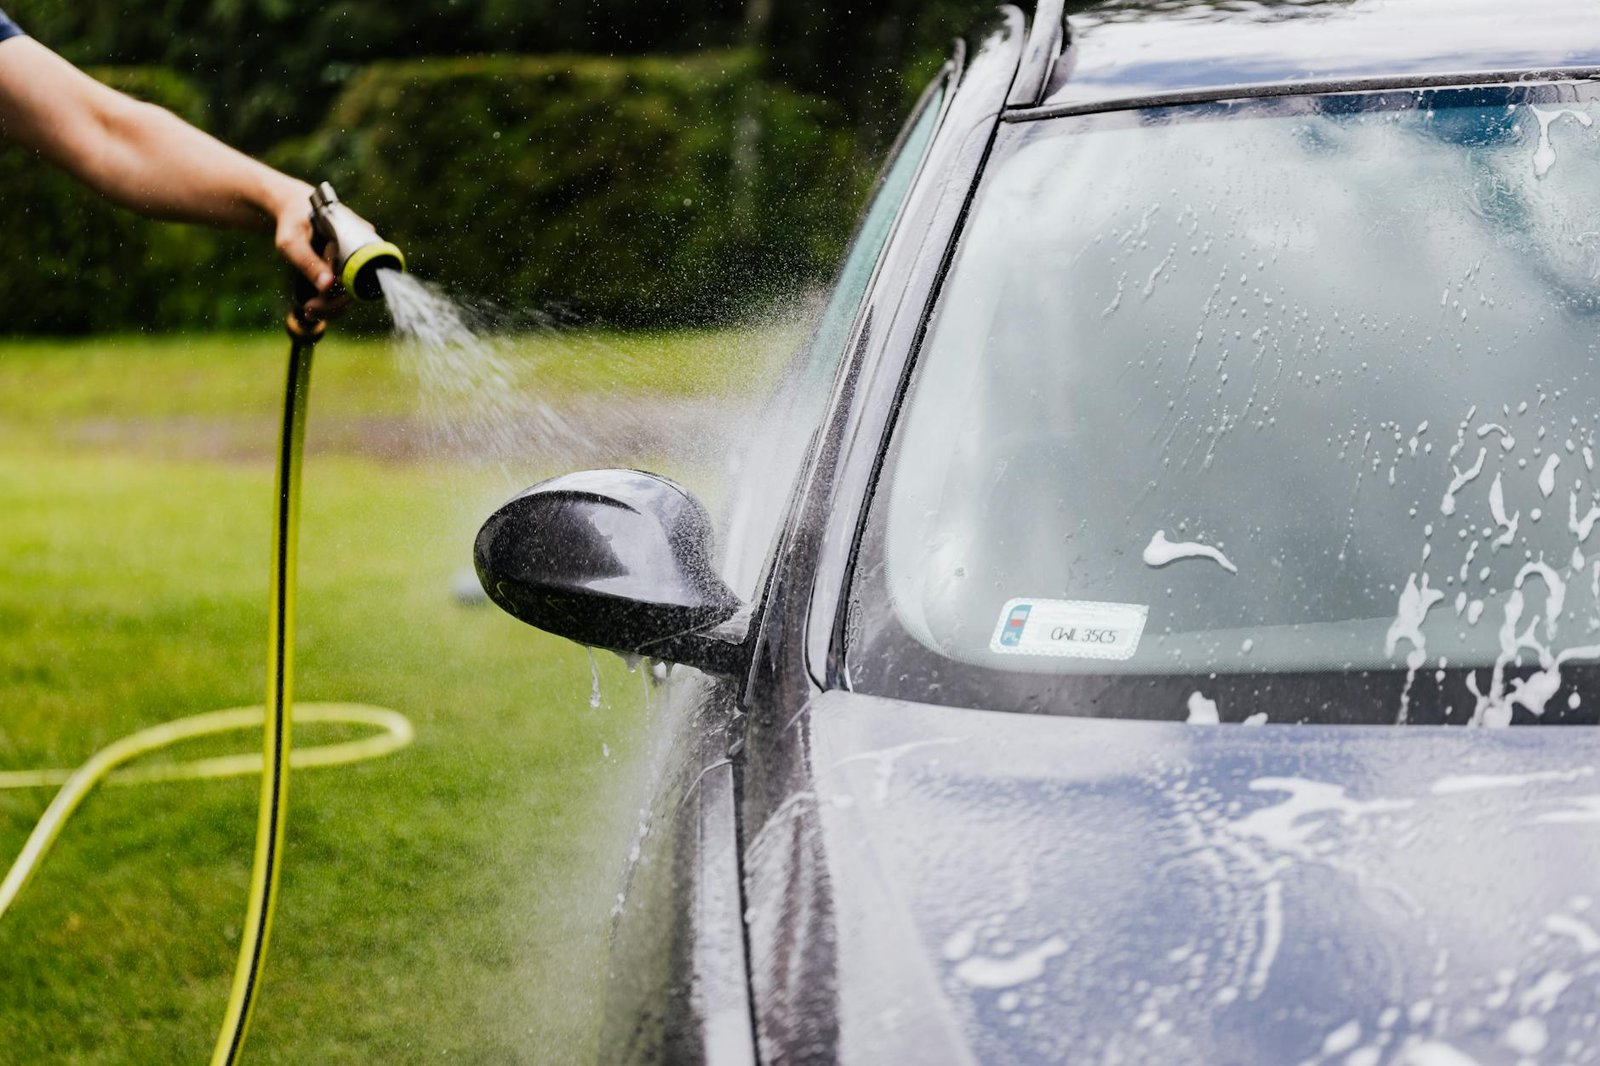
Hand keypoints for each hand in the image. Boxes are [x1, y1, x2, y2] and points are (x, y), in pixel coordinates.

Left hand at [269, 180, 350, 321]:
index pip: (356, 275)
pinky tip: (317, 305)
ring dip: (333, 306)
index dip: (340, 294)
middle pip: (356, 287)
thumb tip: (328, 285)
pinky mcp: (353, 265)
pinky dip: (334, 300)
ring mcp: (359, 257)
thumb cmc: (291, 222)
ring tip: (309, 309)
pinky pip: (349, 288)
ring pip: (353, 291)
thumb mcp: (291, 242)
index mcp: (354, 236)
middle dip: (333, 304)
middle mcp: (363, 246)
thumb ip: (308, 262)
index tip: (315, 302)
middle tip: (308, 309)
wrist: (295, 208)